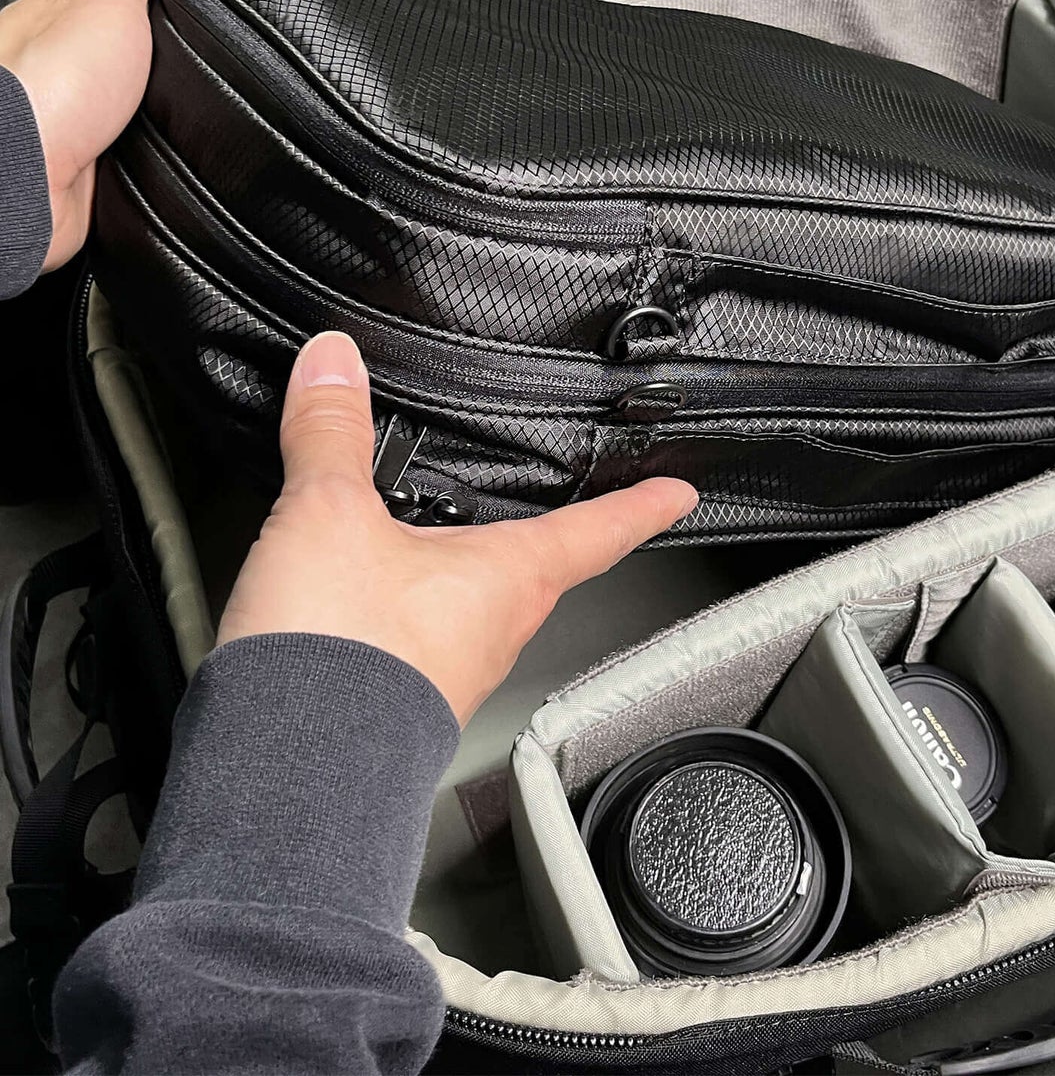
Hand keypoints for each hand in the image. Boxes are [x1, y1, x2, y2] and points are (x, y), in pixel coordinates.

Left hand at [0, 0, 152, 270]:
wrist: (27, 177)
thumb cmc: (47, 92)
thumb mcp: (105, 1)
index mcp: (40, 23)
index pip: (100, 11)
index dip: (143, 17)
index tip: (173, 24)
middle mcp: (40, 76)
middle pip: (112, 68)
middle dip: (148, 76)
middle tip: (171, 78)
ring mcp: (53, 128)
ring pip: (118, 118)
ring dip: (144, 122)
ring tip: (161, 120)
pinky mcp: (71, 178)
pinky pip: (119, 166)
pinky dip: (138, 163)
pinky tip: (144, 156)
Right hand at [218, 332, 698, 724]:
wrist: (287, 780)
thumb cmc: (339, 661)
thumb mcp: (329, 516)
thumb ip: (331, 433)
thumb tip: (336, 362)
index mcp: (508, 579)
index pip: (599, 531)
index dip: (642, 506)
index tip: (678, 495)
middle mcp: (493, 632)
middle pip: (540, 575)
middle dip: (548, 542)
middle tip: (562, 514)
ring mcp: (447, 677)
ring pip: (476, 613)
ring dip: (464, 578)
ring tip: (443, 545)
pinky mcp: (396, 708)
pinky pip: (417, 648)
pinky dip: (404, 616)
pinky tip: (365, 607)